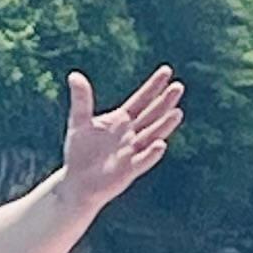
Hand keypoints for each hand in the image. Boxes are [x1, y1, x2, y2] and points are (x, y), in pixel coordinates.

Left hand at [61, 64, 181, 216]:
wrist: (76, 181)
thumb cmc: (80, 152)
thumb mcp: (79, 123)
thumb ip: (81, 100)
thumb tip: (74, 75)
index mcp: (122, 121)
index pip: (141, 100)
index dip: (154, 86)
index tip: (167, 70)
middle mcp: (132, 134)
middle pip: (151, 115)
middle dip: (164, 102)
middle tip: (178, 87)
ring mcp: (132, 152)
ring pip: (152, 136)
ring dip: (164, 125)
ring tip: (176, 112)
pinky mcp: (129, 170)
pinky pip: (142, 160)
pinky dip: (151, 153)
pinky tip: (160, 144)